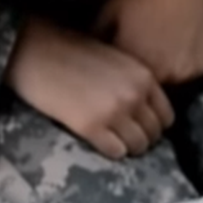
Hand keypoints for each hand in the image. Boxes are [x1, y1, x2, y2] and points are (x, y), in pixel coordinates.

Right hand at [5, 16, 174, 158]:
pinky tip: (98, 141)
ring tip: (112, 142)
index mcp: (144, 75)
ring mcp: (115, 111)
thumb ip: (134, 81)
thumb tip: (144, 108)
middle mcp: (135, 95)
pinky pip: (115, 152)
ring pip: (137, 146)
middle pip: (154, 134)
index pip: (166, 115)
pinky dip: (110, 151)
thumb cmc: (72, 50)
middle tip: (124, 138)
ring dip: (127, 148)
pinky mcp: (91, 126)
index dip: (153, 125)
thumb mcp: (116, 58)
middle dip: (141, 138)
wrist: (36, 50)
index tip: (139, 127)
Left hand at [98, 0, 202, 84]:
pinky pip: (189, 70)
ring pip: (169, 79)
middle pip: (146, 84)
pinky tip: (182, 37)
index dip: (118, 71)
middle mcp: (162, 75)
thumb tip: (91, 58)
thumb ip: (99, 40)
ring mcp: (187, 72)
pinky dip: (184, 60)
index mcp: (134, 63)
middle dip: (140, 71)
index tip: (118, 57)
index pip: (120, 82)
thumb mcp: (112, 9)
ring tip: (163, 40)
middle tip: (142, 46)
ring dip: (163, 67)